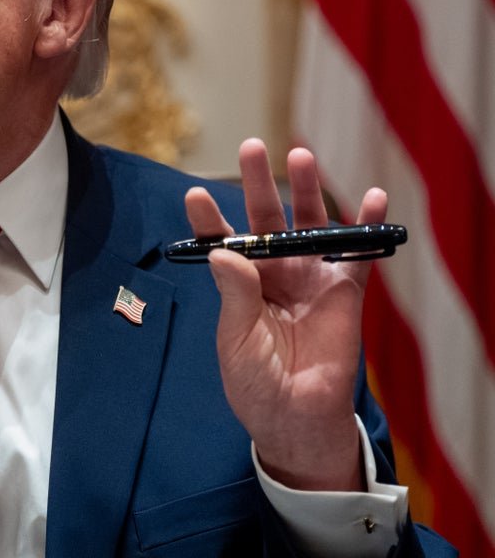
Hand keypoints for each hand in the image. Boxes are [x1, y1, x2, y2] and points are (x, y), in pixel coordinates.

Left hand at [184, 138, 385, 491]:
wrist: (295, 419)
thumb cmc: (255, 382)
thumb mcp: (236, 340)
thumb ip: (235, 295)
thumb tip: (223, 252)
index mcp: (239, 282)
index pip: (221, 240)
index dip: (209, 217)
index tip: (194, 194)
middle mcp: (273, 271)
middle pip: (266, 219)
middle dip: (258, 183)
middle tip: (250, 146)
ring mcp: (310, 278)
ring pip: (309, 224)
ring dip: (307, 191)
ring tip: (300, 156)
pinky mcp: (345, 292)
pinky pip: (357, 254)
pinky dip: (365, 226)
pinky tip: (371, 196)